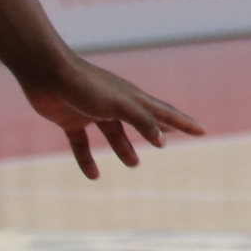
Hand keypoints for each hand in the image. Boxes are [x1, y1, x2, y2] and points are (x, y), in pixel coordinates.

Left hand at [22, 55, 206, 179]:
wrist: (47, 74)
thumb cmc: (86, 86)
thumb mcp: (120, 105)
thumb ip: (142, 121)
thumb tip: (163, 141)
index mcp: (133, 98)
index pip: (165, 113)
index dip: (185, 123)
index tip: (203, 131)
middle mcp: (117, 105)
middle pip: (145, 121)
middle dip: (162, 131)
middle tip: (177, 139)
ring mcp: (94, 112)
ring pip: (115, 134)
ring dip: (125, 149)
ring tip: (134, 164)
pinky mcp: (72, 120)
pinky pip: (83, 144)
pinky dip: (88, 159)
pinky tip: (93, 175)